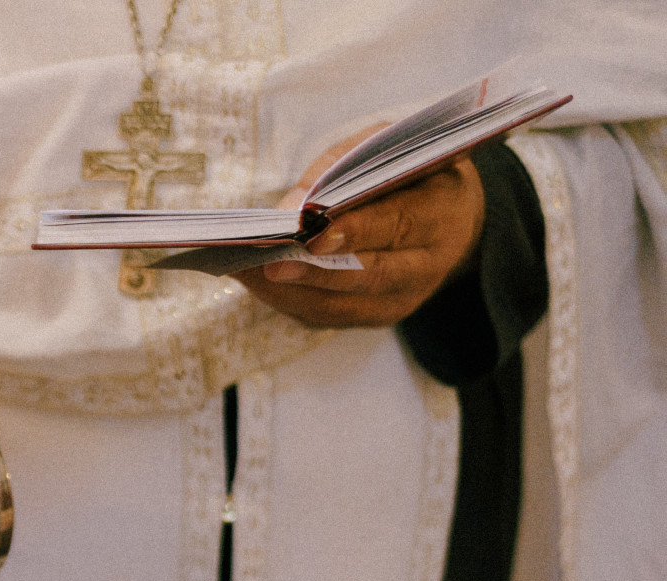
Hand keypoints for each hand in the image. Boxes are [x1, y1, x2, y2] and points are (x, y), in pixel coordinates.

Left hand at [237, 128, 484, 328]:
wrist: (450, 217)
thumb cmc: (407, 171)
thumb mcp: (388, 147)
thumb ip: (342, 168)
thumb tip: (288, 209)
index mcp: (444, 211)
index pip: (400, 224)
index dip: (356, 232)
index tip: (312, 234)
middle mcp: (429, 263)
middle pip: (371, 275)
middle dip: (315, 271)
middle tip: (271, 263)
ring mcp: (404, 298)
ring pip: (343, 305)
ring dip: (289, 291)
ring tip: (245, 271)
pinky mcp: (378, 317)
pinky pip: (327, 317)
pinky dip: (287, 300)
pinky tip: (255, 281)